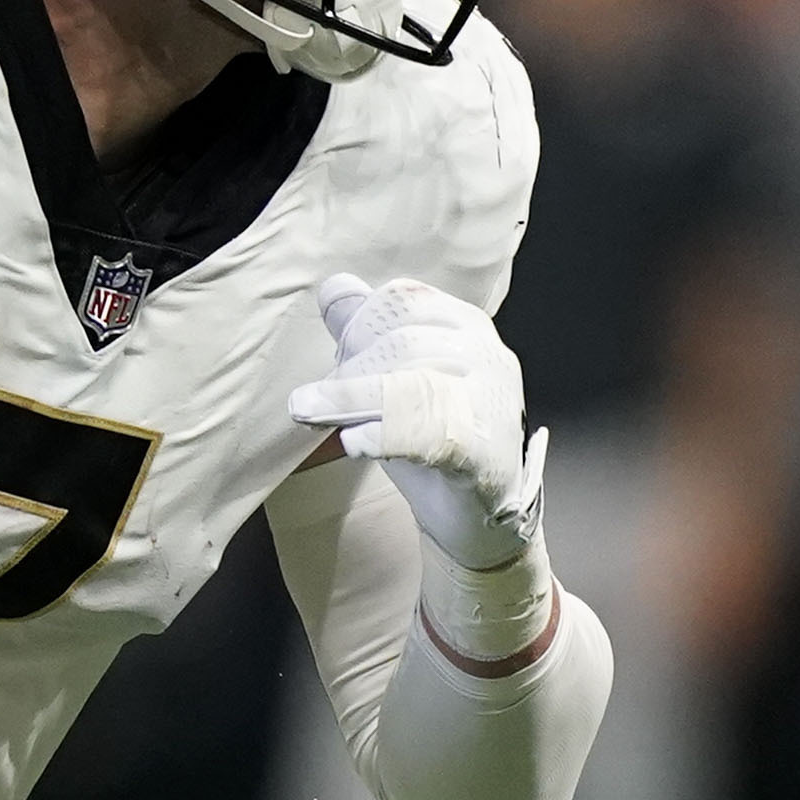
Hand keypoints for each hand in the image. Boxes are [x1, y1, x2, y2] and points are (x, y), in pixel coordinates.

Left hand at [286, 271, 541, 569]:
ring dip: (349, 398)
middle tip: (312, 401)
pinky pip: (427, 432)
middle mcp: (485, 354)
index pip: (403, 301)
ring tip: (310, 413)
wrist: (482, 512)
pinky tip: (355, 441)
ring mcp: (489, 403)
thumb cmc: (437, 436)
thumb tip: (335, 287)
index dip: (358, 326)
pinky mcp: (481, 453)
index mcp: (466, 325)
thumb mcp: (397, 375)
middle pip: (403, 341)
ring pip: (410, 383)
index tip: (337, 360)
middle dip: (350, 370)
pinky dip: (383, 433)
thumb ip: (368, 332)